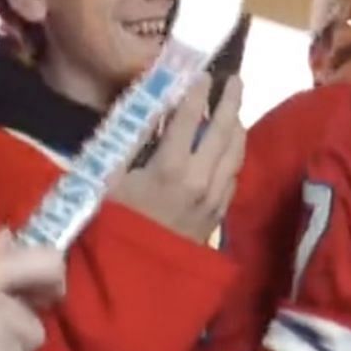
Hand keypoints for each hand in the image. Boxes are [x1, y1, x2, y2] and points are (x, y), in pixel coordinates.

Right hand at [110, 75, 244, 243]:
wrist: (134, 277)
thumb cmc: (113, 224)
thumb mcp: (112, 179)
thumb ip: (134, 143)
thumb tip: (151, 110)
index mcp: (171, 168)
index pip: (191, 118)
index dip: (197, 92)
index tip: (203, 73)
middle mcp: (201, 179)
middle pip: (225, 130)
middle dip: (231, 101)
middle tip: (236, 80)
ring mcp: (214, 198)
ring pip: (236, 152)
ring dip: (237, 126)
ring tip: (236, 109)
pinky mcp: (219, 214)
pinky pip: (234, 175)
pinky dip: (234, 153)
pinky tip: (231, 147)